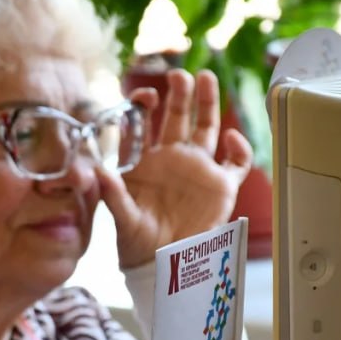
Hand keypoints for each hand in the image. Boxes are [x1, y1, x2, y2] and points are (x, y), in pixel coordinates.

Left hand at [97, 68, 252, 267]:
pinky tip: (232, 138)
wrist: (162, 264)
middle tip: (179, 75)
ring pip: (208, 128)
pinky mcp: (221, 187)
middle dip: (180, 93)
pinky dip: (239, 149)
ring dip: (208, 103)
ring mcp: (198, 170)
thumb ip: (112, 194)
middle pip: (179, 116)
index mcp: (146, 160)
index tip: (145, 96)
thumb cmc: (136, 240)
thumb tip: (100, 171)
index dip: (144, 105)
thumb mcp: (120, 216)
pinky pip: (236, 163)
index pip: (145, 122)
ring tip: (207, 78)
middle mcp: (172, 158)